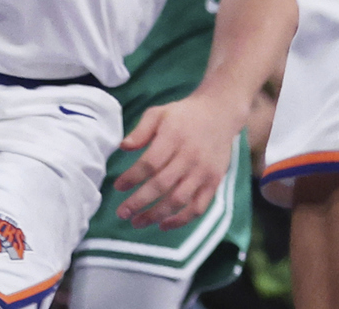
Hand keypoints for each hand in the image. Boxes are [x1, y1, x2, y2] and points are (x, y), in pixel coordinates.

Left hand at [114, 88, 241, 228]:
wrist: (221, 113)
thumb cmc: (184, 115)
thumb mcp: (160, 113)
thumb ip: (141, 130)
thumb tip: (123, 147)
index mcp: (175, 137)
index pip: (150, 163)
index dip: (131, 178)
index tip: (118, 186)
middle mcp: (191, 155)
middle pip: (162, 185)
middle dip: (138, 202)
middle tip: (121, 213)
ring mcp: (204, 171)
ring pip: (178, 200)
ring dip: (155, 215)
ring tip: (136, 222)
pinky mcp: (214, 181)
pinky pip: (198, 207)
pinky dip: (181, 220)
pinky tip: (163, 225)